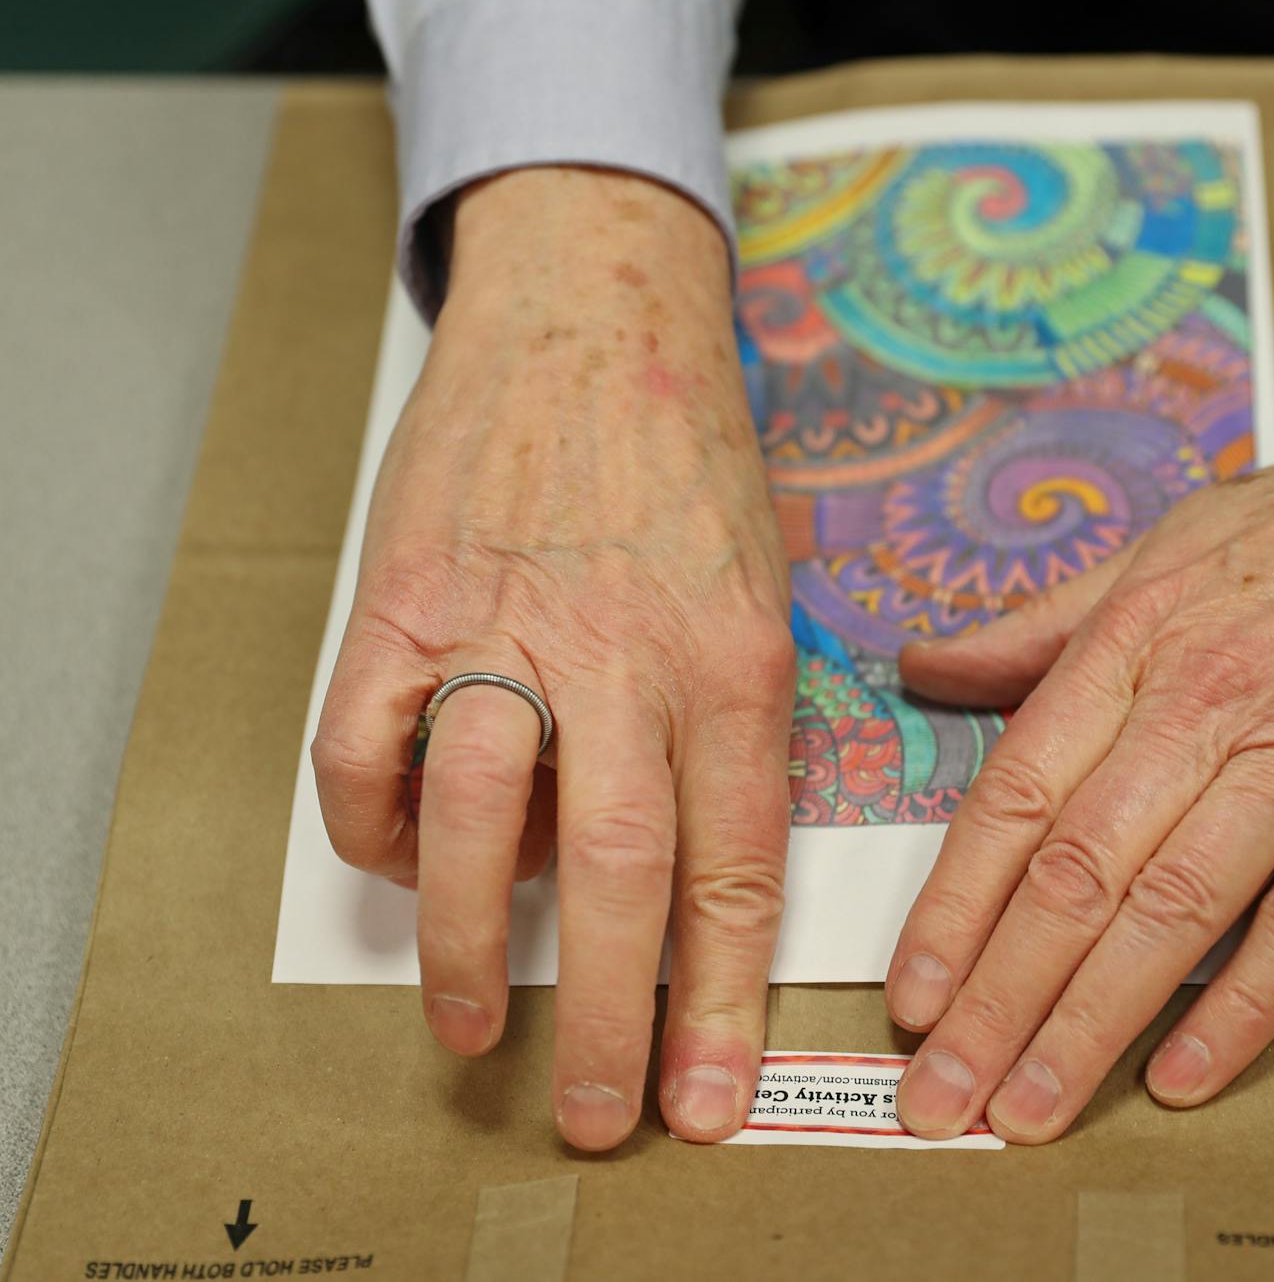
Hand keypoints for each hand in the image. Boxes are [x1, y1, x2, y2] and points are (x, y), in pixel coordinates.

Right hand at [311, 168, 794, 1150]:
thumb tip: (668, 864)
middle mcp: (624, 651)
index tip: (705, 1096)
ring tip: (469, 1030)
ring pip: (473, 824)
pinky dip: (369, 827)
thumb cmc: (686, 454)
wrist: (594, 309)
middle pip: (614, 872)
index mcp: (734, 659)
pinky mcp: (401, 597)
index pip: (734, 867)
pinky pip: (363, 748)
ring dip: (461, 947)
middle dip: (604, 1018)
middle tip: (589, 1111)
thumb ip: (728, 727)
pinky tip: (391, 857)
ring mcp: (503, 621)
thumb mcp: (762, 586)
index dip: (721, 1003)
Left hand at [885, 397, 1273, 1141]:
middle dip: (999, 997)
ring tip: (1027, 1110)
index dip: (953, 907)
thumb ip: (1033, 629)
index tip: (911, 992)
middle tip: (942, 1093)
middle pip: (1077, 876)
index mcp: (1128, 649)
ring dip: (1092, 1024)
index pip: (1015, 799)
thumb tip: (924, 667)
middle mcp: (1202, 709)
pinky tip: (1179, 1076)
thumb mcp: (1149, 558)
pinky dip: (1246, 1003)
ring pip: (1176, 911)